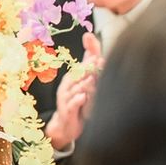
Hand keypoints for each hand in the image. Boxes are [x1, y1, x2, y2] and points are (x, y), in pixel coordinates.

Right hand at [45, 32, 103, 150]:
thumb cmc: (76, 102)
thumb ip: (89, 64)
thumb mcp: (83, 84)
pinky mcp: (67, 111)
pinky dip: (77, 101)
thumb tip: (91, 40)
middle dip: (87, 68)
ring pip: (75, 89)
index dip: (90, 61)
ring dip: (84, 84)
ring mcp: (66, 98)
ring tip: (92, 79)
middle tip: (97, 62)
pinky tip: (83, 97)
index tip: (99, 55)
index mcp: (72, 77)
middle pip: (78, 75)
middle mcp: (68, 85)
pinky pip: (71, 104)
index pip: (82, 66)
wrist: (66, 124)